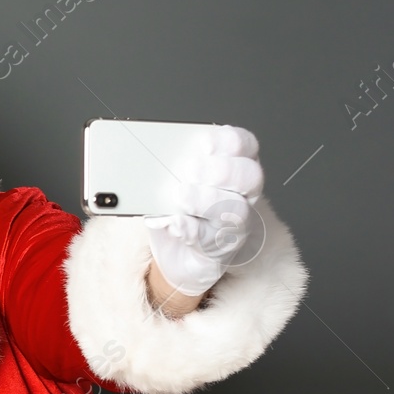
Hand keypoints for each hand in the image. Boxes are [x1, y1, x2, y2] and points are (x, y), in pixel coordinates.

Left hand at [143, 125, 264, 297]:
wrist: (186, 252)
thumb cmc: (180, 208)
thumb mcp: (172, 182)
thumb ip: (165, 172)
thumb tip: (144, 165)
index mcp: (233, 164)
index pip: (242, 144)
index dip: (225, 141)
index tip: (202, 143)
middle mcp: (242, 192)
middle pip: (249, 175)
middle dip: (219, 170)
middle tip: (189, 171)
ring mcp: (236, 222)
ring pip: (237, 208)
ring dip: (206, 200)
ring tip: (180, 197)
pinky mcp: (221, 248)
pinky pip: (212, 238)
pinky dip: (191, 229)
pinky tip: (174, 223)